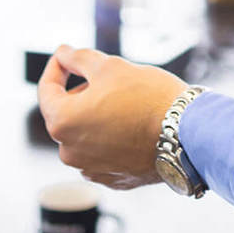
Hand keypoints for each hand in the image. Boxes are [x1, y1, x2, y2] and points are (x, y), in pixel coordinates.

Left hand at [38, 45, 187, 189]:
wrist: (187, 132)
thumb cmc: (148, 97)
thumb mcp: (110, 66)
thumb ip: (78, 58)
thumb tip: (62, 53)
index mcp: (62, 122)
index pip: (46, 90)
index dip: (56, 68)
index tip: (66, 56)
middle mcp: (70, 152)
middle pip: (67, 113)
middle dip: (82, 93)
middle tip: (109, 78)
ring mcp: (91, 169)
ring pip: (86, 133)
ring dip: (97, 115)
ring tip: (126, 101)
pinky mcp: (113, 179)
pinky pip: (103, 152)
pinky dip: (111, 137)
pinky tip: (132, 124)